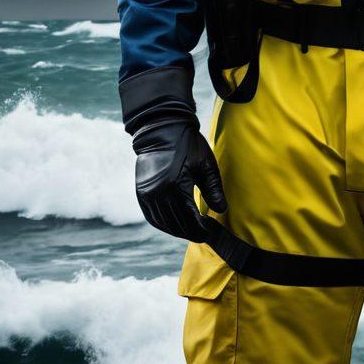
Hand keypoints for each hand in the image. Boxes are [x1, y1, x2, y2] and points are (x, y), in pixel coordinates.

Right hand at [132, 118, 226, 241]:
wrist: (161, 129)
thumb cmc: (187, 145)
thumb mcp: (205, 165)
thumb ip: (213, 189)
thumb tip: (221, 210)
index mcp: (176, 187)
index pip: (190, 219)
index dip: (201, 230)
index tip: (211, 233)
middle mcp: (158, 194)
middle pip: (177, 225)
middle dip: (192, 232)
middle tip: (204, 234)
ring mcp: (147, 195)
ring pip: (164, 223)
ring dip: (178, 230)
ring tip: (192, 231)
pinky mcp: (142, 193)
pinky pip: (153, 217)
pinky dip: (164, 224)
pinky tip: (175, 224)